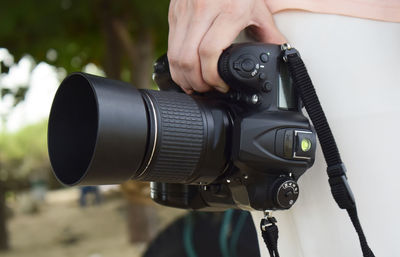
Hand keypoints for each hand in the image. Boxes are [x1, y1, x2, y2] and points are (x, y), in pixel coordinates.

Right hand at [167, 0, 285, 93]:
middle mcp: (203, 11)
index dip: (212, 76)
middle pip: (188, 58)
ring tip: (193, 86)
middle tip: (206, 90)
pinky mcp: (174, 12)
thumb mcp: (258, 8)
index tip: (221, 84)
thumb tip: (280, 54)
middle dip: (196, 82)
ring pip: (175, 55)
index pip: (210, 52)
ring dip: (182, 76)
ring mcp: (184, 11)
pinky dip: (175, 64)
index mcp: (228, 11)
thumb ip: (269, 33)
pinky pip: (170, 45)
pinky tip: (184, 71)